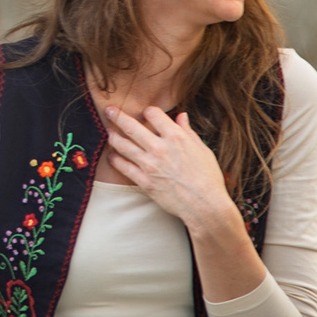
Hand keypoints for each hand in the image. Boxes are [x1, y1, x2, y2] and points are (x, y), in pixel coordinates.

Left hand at [102, 107, 236, 230]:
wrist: (205, 205)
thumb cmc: (208, 177)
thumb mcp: (202, 149)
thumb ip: (188, 131)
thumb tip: (181, 116)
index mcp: (176, 137)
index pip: (153, 114)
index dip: (148, 112)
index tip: (145, 113)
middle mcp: (160, 147)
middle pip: (131, 126)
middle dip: (117, 116)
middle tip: (109, 111)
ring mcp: (150, 165)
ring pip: (123, 145)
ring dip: (113, 136)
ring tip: (108, 132)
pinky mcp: (144, 181)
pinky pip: (124, 167)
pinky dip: (115, 160)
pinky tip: (111, 156)